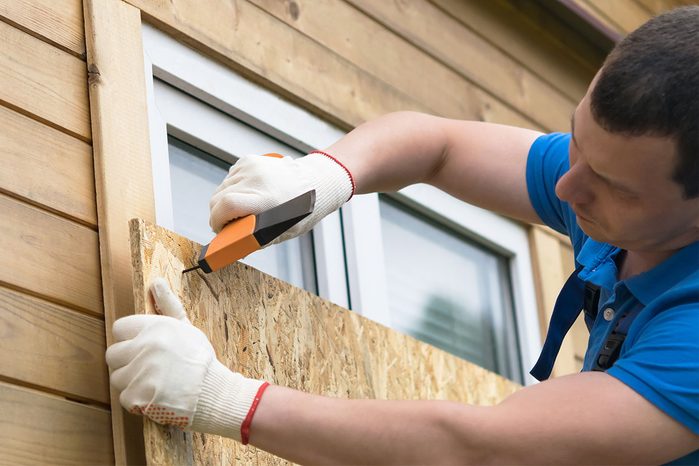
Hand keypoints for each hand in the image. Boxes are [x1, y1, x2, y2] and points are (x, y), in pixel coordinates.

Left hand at [106, 278, 266, 441]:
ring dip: (132, 382)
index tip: (143, 348)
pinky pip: (125, 398)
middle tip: (149, 368)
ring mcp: (140, 372)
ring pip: (117, 377)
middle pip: (113, 354)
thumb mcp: (186, 328)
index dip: (130, 339)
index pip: (119, 328)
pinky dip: (138, 401)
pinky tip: (156, 396)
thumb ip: (167, 305)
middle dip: (127, 362)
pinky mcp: (137, 396)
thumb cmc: (200, 359)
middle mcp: (145, 346)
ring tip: (155, 382)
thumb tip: (156, 282)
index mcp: (155, 327)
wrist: (213, 392)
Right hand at [208, 152, 353, 241]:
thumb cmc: (300, 211)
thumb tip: (232, 248)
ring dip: (224, 201)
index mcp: (267, 199)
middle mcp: (257, 180)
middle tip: (227, 224)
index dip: (217, 220)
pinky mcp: (249, 160)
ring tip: (241, 209)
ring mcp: (252, 167)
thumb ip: (256, 239)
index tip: (219, 229)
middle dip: (217, 214)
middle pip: (218, 198)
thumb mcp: (282, 231)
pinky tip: (247, 193)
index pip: (227, 205)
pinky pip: (230, 178)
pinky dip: (232, 188)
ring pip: (221, 188)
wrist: (315, 181)